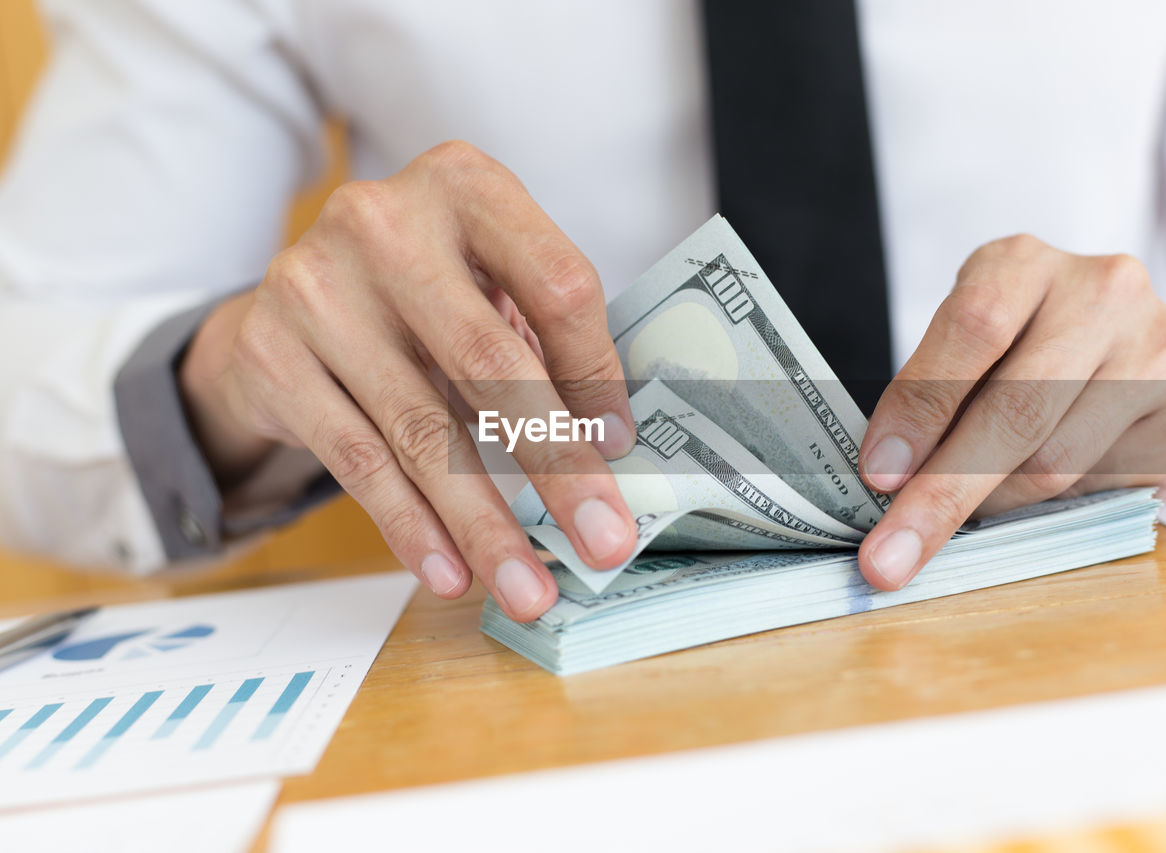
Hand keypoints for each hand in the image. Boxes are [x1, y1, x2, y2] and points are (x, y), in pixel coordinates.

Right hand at [180, 141, 637, 620]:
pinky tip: (448, 571)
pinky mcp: (270, 352)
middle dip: (556, 467)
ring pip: (420, 427)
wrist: (293, 298)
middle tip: (601, 544)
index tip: (620, 450)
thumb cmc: (423, 295)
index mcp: (465, 184)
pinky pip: (356, 459)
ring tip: (527, 587)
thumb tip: (610, 453)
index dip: (597, 374)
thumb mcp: (487, 285)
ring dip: (483, 523)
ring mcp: (315, 284)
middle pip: (490, 361)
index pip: (558, 284)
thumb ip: (544, 341)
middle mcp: (383, 220)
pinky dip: (409, 525)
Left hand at [857, 234, 1165, 590]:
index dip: (920, 409)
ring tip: (972, 514)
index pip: (971, 329)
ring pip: (1055, 460)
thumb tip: (887, 483)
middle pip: (1014, 409)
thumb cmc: (1030, 354)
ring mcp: (1155, 344)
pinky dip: (1055, 505)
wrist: (1147, 354)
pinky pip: (1102, 482)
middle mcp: (1097, 289)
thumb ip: (935, 397)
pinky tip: (1044, 492)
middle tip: (891, 555)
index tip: (878, 476)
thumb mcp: (973, 350)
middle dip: (942, 493)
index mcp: (1020, 263)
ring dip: (994, 506)